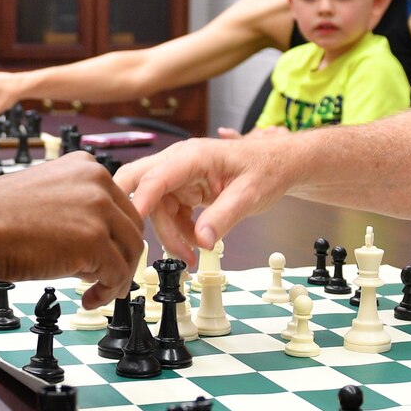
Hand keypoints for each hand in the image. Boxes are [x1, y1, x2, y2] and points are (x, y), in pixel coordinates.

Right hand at [0, 153, 143, 308]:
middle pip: (132, 228)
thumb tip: (97, 245)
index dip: (116, 236)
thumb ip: (76, 209)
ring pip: (130, 252)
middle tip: (106, 277)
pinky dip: (106, 293)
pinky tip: (87, 299)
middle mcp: (98, 181)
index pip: (120, 206)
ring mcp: (98, 210)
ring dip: (116, 277)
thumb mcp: (47, 195)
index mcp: (86, 166)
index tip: (108, 255)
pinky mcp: (94, 241)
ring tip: (95, 291)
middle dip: (122, 257)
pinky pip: (117, 275)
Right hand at [115, 136, 296, 260]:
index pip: (156, 177)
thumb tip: (202, 241)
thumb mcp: (249, 195)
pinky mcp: (184, 188)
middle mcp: (180, 162)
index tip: (131, 225)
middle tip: (134, 239)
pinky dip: (177, 231)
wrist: (279, 164)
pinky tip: (194, 242)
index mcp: (193, 156)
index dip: (139, 201)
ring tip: (191, 255)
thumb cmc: (267, 169)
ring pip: (154, 205)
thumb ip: (224, 217)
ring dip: (167, 233)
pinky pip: (168, 212)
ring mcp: (180, 175)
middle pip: (138, 182)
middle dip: (135, 212)